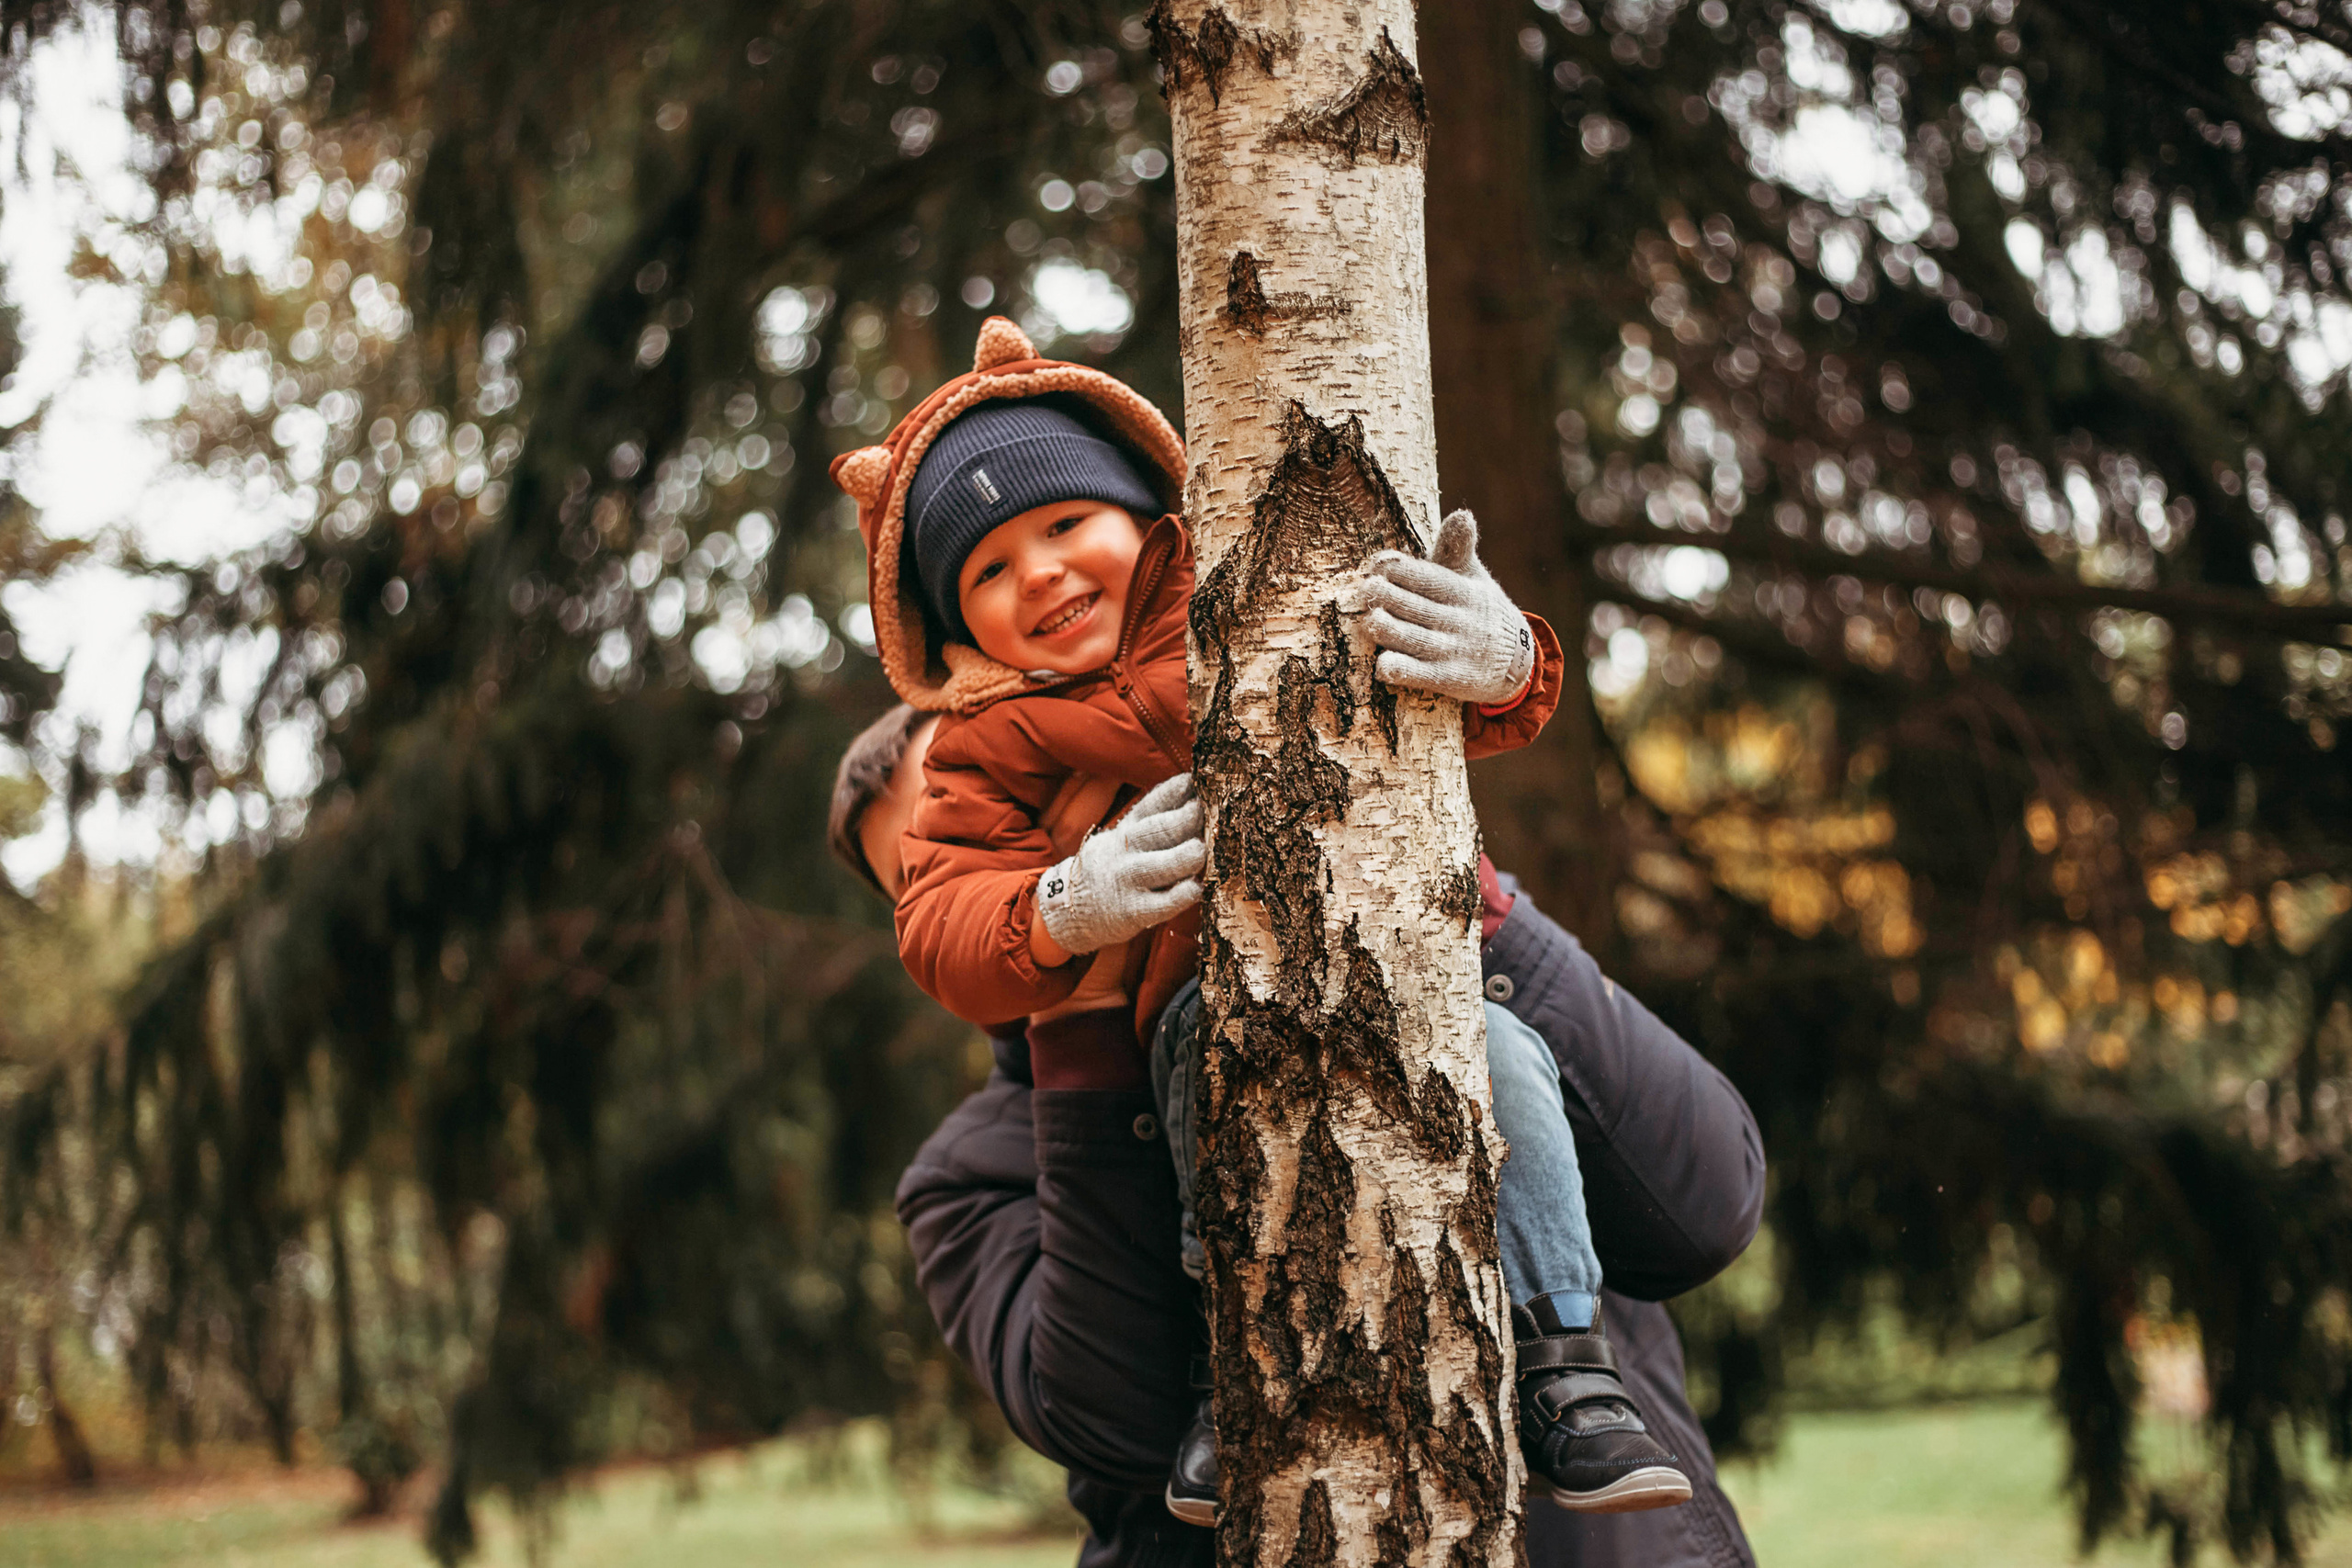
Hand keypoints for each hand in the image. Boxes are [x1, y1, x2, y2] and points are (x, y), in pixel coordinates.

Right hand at [1036, 772, 1204, 957]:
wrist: (1073, 909)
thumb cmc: (1112, 867)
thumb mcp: (1121, 837)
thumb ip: (1151, 821)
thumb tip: (1193, 796)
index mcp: (1126, 830)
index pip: (1151, 805)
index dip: (1173, 791)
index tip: (1194, 781)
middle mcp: (1125, 852)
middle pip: (1156, 831)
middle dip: (1184, 819)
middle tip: (1205, 813)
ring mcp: (1128, 882)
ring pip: (1159, 866)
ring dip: (1184, 856)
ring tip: (1201, 850)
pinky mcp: (1133, 912)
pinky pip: (1161, 904)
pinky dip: (1181, 895)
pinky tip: (1196, 887)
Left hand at [1364, 509, 1534, 705]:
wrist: (1517, 662)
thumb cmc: (1479, 610)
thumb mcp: (1474, 579)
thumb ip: (1458, 550)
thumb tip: (1462, 514)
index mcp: (1466, 593)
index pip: (1433, 579)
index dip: (1405, 570)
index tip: (1378, 564)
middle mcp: (1463, 622)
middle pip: (1422, 609)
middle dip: (1393, 597)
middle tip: (1367, 589)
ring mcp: (1456, 653)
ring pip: (1420, 641)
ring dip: (1393, 632)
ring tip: (1370, 621)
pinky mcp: (1451, 681)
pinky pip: (1424, 676)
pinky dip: (1403, 671)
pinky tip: (1383, 667)